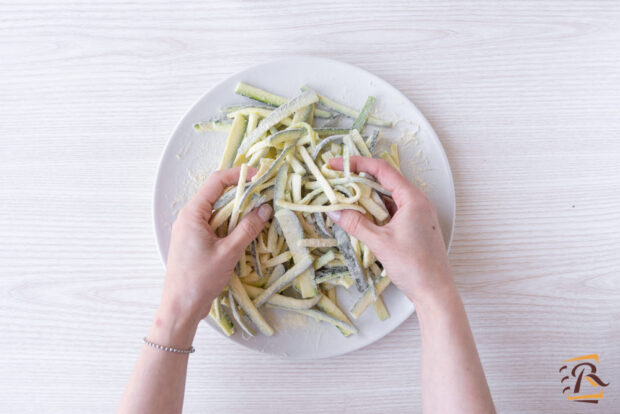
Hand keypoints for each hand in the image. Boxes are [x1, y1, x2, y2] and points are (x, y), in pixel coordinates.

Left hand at [154, 167, 272, 343]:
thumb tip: (266, 208)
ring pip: (219, 212)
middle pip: (219, 196)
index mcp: (192, 214)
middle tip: (265, 199)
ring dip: (239, 213)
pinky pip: (216, 226)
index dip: (238, 175)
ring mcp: (192, 230)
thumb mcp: (229, 252)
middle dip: (243, 196)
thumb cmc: (200, 279)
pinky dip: (232, 227)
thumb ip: (248, 228)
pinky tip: (246, 234)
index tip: (259, 176)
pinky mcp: (196, 242)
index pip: (216, 182)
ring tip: (260, 217)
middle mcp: (190, 217)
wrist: (180, 307)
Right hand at [327, 156, 453, 305]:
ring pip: (386, 197)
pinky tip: (358, 215)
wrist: (435, 291)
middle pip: (383, 181)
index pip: (382, 170)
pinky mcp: (412, 227)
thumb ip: (355, 224)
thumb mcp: (380, 242)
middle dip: (357, 179)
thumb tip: (333, 211)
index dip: (357, 164)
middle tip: (334, 180)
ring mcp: (415, 215)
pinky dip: (373, 211)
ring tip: (341, 197)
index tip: (336, 163)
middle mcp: (416, 201)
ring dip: (364, 197)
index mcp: (412, 198)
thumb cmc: (413, 265)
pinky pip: (390, 211)